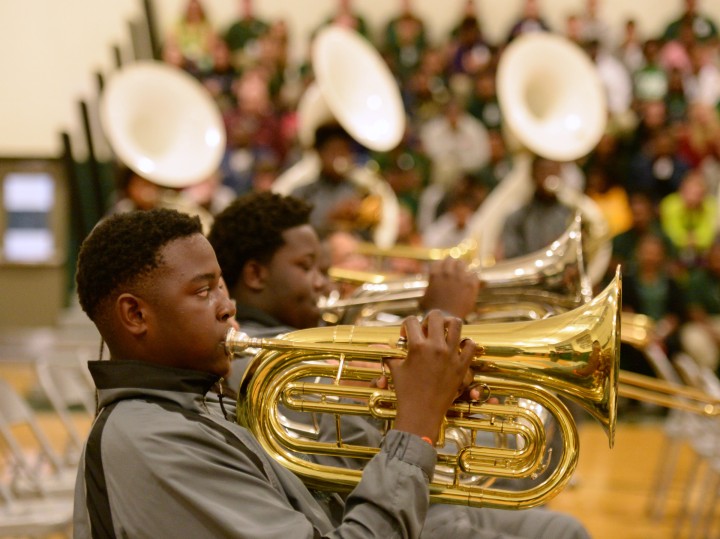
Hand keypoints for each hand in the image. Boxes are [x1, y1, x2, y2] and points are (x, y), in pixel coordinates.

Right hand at [385, 310, 476, 443]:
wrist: (421, 413)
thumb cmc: (406, 392)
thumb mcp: (395, 369)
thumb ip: (390, 354)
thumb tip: (384, 346)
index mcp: (417, 346)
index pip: (411, 321)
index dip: (406, 326)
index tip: (406, 336)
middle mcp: (436, 347)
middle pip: (436, 315)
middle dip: (428, 319)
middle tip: (426, 332)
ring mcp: (451, 355)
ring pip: (456, 324)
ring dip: (448, 325)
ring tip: (443, 334)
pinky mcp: (462, 366)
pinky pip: (470, 345)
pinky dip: (465, 343)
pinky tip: (457, 347)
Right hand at [419, 257, 480, 319]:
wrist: (446, 319)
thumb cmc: (432, 311)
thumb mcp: (424, 298)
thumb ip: (428, 288)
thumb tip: (430, 284)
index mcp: (435, 274)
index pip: (438, 262)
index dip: (440, 267)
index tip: (442, 270)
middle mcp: (447, 273)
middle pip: (450, 259)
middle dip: (451, 264)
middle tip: (454, 269)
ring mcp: (460, 277)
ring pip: (462, 263)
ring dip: (462, 268)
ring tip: (463, 274)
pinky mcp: (471, 284)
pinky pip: (474, 273)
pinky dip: (472, 277)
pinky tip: (471, 282)